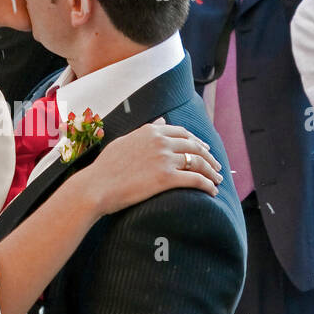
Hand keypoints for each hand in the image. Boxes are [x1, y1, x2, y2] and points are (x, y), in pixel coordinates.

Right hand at [81, 118, 221, 213]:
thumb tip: (161, 121)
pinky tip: (212, 191)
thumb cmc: (105, 168)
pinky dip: (207, 185)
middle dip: (209, 157)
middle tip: (217, 166)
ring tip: (218, 180)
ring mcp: (165, 158)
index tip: (204, 149)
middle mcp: (160, 141)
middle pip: (194, 146)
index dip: (197, 141)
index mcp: (151, 131)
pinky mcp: (167, 178)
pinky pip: (195, 179)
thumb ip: (146, 130)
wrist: (96, 186)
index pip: (182, 133)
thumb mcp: (125, 141)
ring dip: (212, 171)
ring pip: (198, 162)